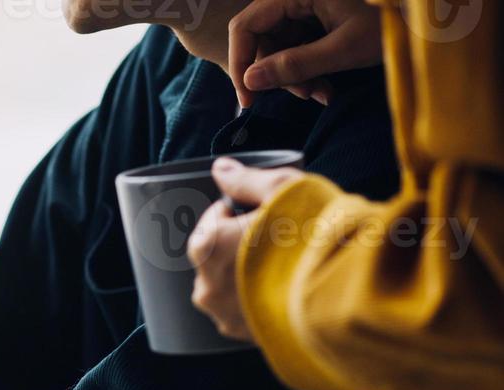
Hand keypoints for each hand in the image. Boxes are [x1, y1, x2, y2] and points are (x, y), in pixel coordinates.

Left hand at [187, 159, 301, 341]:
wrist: (350, 292)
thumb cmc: (317, 235)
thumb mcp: (285, 189)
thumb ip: (246, 180)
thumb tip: (220, 169)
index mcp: (208, 246)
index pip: (212, 220)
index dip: (240, 211)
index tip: (264, 212)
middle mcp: (206, 285)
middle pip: (218, 254)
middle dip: (241, 244)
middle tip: (280, 238)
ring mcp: (222, 314)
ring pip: (227, 284)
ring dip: (246, 273)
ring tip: (285, 265)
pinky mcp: (242, 334)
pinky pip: (242, 310)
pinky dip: (256, 298)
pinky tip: (285, 289)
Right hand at [228, 0, 383, 107]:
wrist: (431, 12)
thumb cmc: (395, 19)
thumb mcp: (344, 47)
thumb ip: (294, 65)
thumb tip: (251, 81)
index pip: (247, 26)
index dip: (241, 63)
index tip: (248, 97)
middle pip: (263, 38)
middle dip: (277, 73)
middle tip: (302, 96)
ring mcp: (308, 5)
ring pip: (280, 46)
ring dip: (296, 76)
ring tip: (321, 93)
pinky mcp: (319, 16)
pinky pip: (298, 45)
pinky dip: (308, 68)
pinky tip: (326, 84)